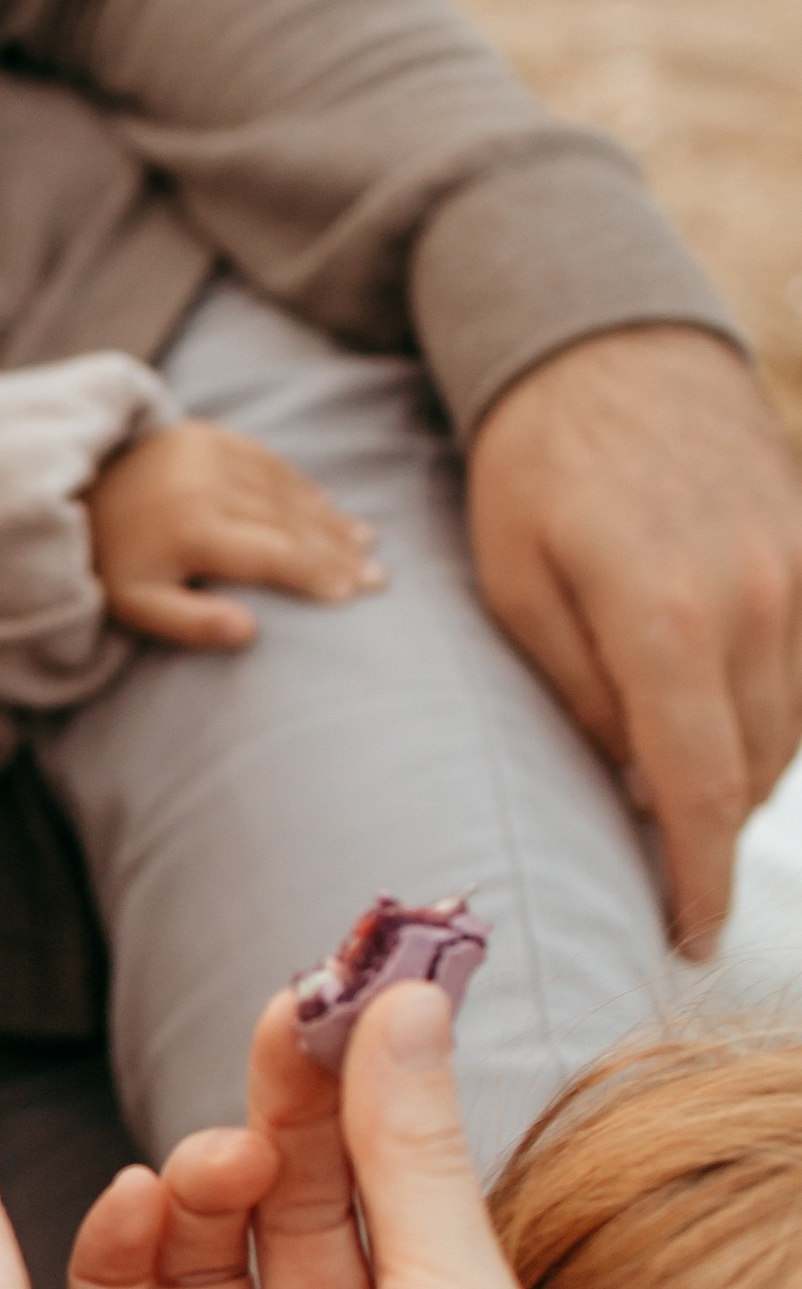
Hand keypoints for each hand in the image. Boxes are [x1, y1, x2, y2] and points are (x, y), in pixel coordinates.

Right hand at [67, 982, 566, 1288]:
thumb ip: (412, 1147)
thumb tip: (407, 1002)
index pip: (367, 1188)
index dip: (344, 1092)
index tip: (326, 998)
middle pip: (277, 1208)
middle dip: (271, 1116)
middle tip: (273, 1028)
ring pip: (187, 1254)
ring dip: (195, 1185)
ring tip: (215, 1165)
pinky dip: (112, 1254)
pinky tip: (133, 1203)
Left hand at [89, 417, 380, 646]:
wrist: (72, 496)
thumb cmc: (108, 563)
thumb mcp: (136, 606)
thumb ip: (191, 623)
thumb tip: (249, 633)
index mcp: (193, 529)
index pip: (274, 555)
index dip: (317, 575)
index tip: (353, 593)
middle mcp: (206, 484)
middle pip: (289, 522)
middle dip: (337, 551)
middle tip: (379, 577)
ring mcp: (208, 453)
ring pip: (285, 490)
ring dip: (328, 518)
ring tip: (364, 544)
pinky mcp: (205, 435)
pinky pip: (266, 461)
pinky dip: (299, 485)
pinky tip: (327, 507)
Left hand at [469, 325, 801, 952]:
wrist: (610, 351)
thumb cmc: (532, 473)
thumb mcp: (514, 588)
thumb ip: (580, 694)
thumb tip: (637, 786)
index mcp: (667, 618)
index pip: (703, 788)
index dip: (699, 878)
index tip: (686, 937)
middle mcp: (759, 602)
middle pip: (754, 769)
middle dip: (709, 832)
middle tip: (656, 873)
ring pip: (789, 729)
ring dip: (737, 774)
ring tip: (672, 794)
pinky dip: (763, 716)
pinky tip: (707, 723)